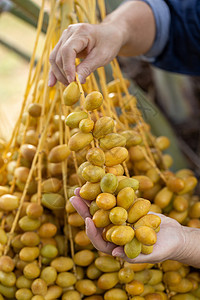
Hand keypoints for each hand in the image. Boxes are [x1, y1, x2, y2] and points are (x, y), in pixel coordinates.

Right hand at [48, 22, 124, 85]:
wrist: (111, 33)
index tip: (72, 82)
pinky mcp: (63, 44)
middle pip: (59, 56)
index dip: (68, 68)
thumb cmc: (109, 43)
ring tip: (69, 85)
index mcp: (80, 32)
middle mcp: (69, 32)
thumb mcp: (102, 57)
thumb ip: (88, 67)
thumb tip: (77, 81)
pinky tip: (52, 83)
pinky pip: (56, 58)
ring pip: (54, 58)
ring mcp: (64, 37)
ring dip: (59, 74)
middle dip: (64, 73)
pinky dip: (55, 71)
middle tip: (73, 86)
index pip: (67, 51)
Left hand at [70, 188, 185, 263]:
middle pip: (96, 220)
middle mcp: (114, 232)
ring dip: (93, 197)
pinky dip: (109, 190)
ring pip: (103, 207)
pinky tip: (102, 180)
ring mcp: (119, 219)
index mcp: (115, 245)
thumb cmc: (165, 248)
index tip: (87, 220)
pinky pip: (116, 198)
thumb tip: (113, 253)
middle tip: (74, 195)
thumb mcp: (151, 254)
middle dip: (85, 209)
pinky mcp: (126, 208)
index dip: (92, 231)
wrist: (175, 235)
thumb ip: (134, 255)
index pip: (99, 240)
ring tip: (82, 184)